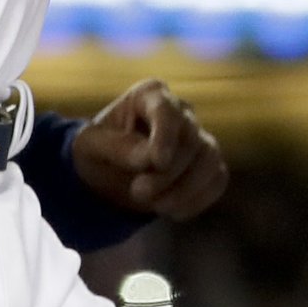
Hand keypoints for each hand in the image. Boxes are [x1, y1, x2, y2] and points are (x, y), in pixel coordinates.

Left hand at [70, 78, 228, 221]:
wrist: (106, 173)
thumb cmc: (96, 151)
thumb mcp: (90, 147)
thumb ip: (119, 148)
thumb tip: (150, 159)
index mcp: (149, 95)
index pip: (166, 110)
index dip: (166, 135)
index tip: (159, 162)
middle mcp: (181, 110)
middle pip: (190, 140)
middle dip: (167, 173)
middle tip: (138, 193)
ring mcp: (199, 136)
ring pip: (210, 159)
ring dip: (186, 189)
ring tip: (157, 207)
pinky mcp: (209, 163)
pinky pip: (217, 179)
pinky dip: (198, 199)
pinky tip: (173, 211)